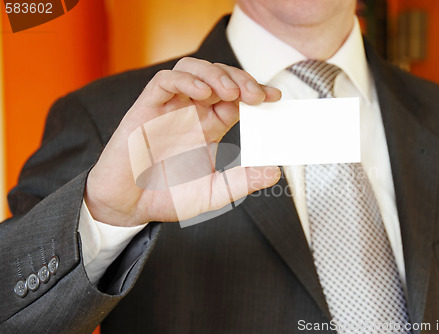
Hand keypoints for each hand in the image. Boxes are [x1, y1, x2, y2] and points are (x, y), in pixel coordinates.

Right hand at [84, 58, 281, 226]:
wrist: (129, 207)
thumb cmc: (168, 197)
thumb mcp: (213, 193)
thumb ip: (241, 182)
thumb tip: (274, 171)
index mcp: (209, 126)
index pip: (237, 98)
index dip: (256, 92)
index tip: (275, 97)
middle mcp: (191, 111)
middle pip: (219, 77)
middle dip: (240, 79)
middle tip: (256, 95)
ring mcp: (169, 107)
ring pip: (193, 69)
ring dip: (215, 74)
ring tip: (231, 92)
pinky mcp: (146, 108)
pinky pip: (164, 81)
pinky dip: (185, 80)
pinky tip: (202, 92)